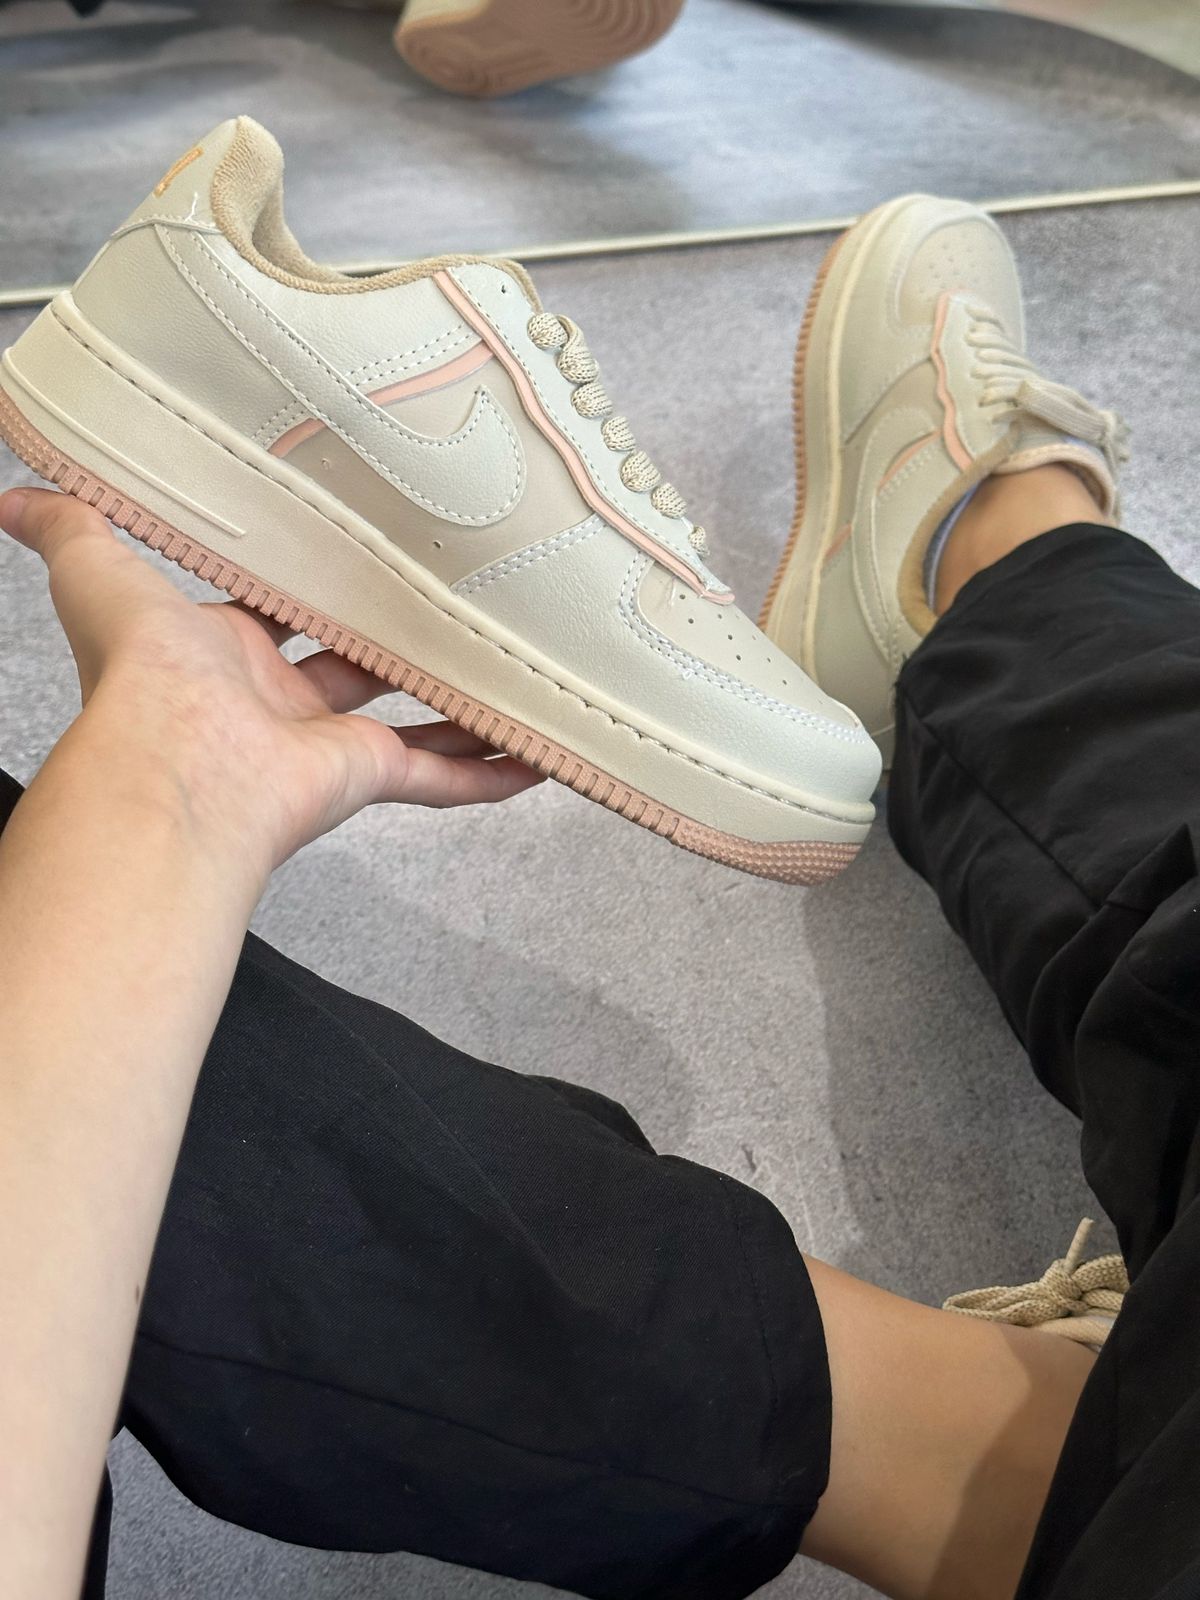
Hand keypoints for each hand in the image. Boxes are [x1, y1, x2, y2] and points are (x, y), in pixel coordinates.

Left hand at [0, 488, 543, 873]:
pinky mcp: (363, 777)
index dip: (313, 584)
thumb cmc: (141, 679)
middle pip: (352, 663)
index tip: (355, 553)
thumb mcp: (102, 574)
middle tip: (447, 597)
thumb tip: (11, 495)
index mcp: (221, 652)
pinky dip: (487, 773)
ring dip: (457, 707)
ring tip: (509, 674)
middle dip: (398, 637)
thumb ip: (73, 529)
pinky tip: (534, 756)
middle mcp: (274, 701)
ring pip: (408, 723)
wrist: (177, 768)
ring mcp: (323, 742)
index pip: (276, 611)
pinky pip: (439, 780)